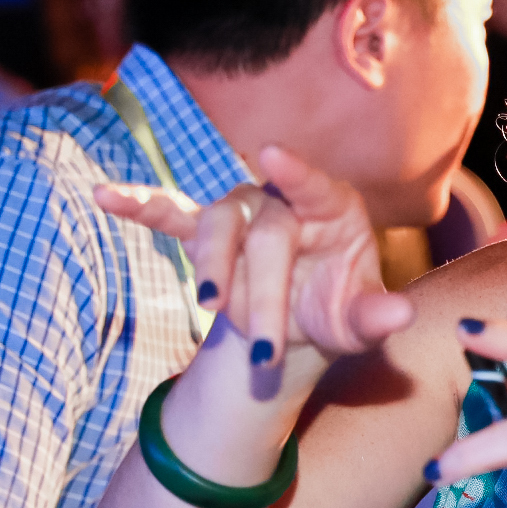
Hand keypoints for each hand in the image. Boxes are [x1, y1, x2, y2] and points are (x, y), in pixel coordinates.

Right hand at [91, 145, 413, 367]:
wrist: (297, 326)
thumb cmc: (336, 313)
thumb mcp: (358, 324)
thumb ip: (376, 318)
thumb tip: (402, 316)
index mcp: (330, 208)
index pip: (313, 186)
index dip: (295, 173)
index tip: (272, 156)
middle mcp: (281, 200)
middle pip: (265, 234)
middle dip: (265, 297)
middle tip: (267, 352)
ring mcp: (239, 213)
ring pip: (217, 227)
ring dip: (213, 269)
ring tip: (214, 309)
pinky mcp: (202, 232)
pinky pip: (168, 214)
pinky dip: (138, 205)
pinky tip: (104, 196)